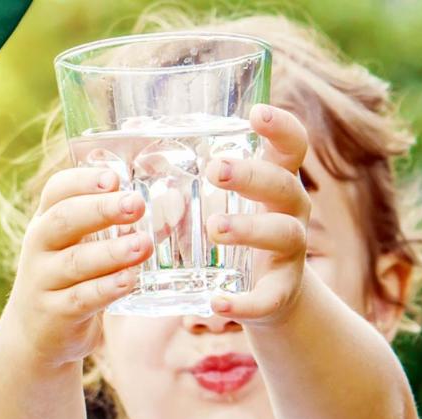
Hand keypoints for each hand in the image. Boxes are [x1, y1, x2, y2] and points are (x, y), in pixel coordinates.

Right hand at [3, 168, 153, 365]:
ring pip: (75, 262)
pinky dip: (105, 288)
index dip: (83, 180)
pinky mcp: (54, 314)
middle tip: (136, 204)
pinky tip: (128, 281)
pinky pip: (81, 298)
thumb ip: (115, 227)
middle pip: (63, 220)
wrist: (34, 336)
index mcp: (46, 222)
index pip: (57, 191)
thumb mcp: (81, 248)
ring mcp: (42, 281)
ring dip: (111, 252)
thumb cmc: (69, 281)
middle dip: (101, 209)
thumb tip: (173, 203)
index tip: (114, 177)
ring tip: (143, 244)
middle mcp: (39, 247)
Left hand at [206, 104, 311, 324]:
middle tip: (214, 170)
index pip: (291, 146)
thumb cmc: (234, 233)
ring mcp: (290, 253)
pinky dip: (244, 302)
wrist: (267, 296)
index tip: (255, 113)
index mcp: (275, 182)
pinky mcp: (281, 293)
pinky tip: (216, 303)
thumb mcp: (217, 199)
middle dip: (251, 175)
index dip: (280, 127)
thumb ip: (184, 168)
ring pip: (284, 234)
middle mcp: (291, 212)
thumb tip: (130, 124)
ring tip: (215, 227)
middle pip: (284, 185)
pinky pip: (269, 297)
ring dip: (250, 228)